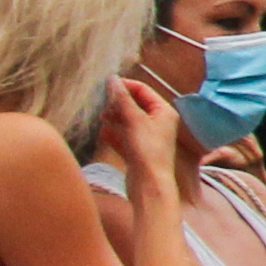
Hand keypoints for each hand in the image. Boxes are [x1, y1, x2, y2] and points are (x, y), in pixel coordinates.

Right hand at [97, 75, 186, 190]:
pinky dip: (114, 134)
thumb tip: (112, 79)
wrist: (149, 185)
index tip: (105, 85)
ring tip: (102, 120)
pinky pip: (123, 137)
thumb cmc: (147, 150)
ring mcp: (147, 138)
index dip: (125, 86)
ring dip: (114, 119)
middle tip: (102, 107)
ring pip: (126, 122)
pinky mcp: (138, 152)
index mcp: (163, 112)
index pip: (143, 90)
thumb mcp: (134, 120)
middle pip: (134, 105)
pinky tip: (104, 135)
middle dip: (117, 105)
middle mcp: (158, 123)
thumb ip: (122, 99)